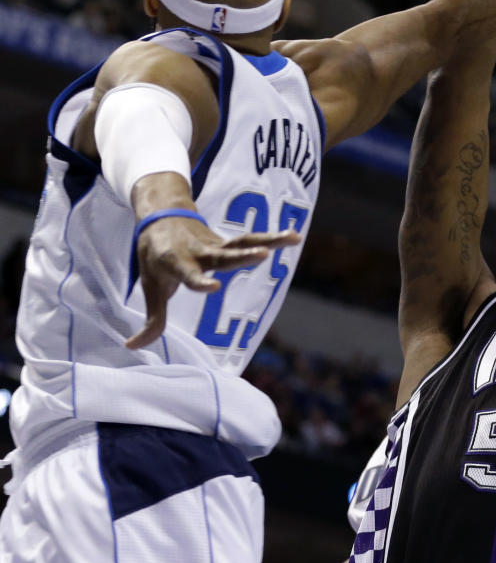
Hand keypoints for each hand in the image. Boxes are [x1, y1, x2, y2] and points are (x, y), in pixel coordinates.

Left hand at [127, 215, 300, 348]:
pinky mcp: (227, 241)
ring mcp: (215, 245)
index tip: (214, 287)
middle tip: (262, 254)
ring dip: (267, 241)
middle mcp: (199, 252)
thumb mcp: (149, 286)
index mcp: (176, 263)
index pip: (189, 275)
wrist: (160, 216)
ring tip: (291, 238)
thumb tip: (133, 345)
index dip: (200, 281)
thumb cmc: (155, 256)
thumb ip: (151, 318)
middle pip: (223, 256)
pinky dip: (272, 238)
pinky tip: (295, 236)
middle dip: (242, 256)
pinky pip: (251, 240)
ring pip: (242, 242)